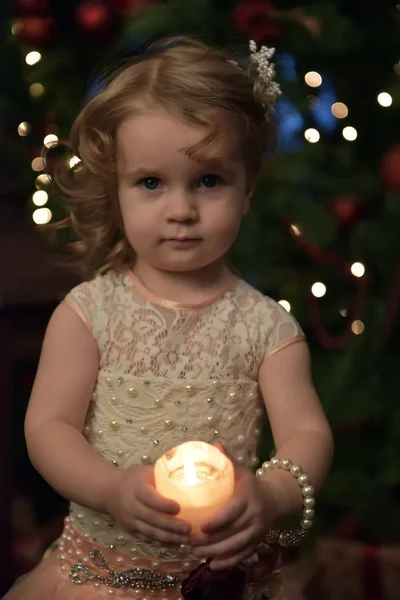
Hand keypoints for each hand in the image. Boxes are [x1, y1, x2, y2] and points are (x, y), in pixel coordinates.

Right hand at [105, 465, 190, 544]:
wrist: (108, 492)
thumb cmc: (133, 478)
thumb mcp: (145, 471)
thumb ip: (163, 474)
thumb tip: (189, 473)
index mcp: (137, 490)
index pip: (150, 499)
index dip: (164, 505)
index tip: (179, 508)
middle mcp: (132, 507)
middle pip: (152, 519)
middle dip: (171, 526)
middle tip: (189, 528)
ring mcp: (130, 522)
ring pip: (151, 533)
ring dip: (169, 538)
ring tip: (187, 540)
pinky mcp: (131, 531)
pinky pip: (147, 540)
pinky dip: (162, 544)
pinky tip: (176, 545)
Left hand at [191, 446, 276, 569]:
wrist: (276, 499)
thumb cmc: (251, 484)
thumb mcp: (241, 471)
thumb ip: (227, 460)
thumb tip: (214, 443)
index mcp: (248, 497)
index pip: (232, 512)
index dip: (217, 522)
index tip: (199, 527)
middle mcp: (255, 516)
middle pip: (232, 533)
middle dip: (210, 541)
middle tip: (190, 543)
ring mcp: (258, 532)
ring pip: (236, 547)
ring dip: (216, 553)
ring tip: (196, 554)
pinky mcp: (258, 543)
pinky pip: (243, 555)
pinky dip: (229, 562)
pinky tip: (213, 566)